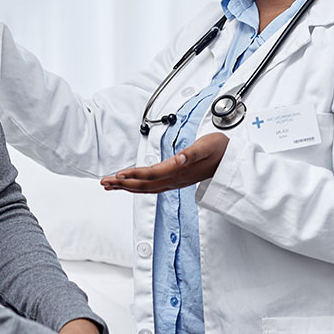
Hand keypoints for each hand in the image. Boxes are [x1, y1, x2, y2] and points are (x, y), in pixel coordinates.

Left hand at [100, 133, 229, 193]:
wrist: (230, 160)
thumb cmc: (219, 149)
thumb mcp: (207, 146)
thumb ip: (193, 153)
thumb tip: (181, 158)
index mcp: (180, 170)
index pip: (152, 174)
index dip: (135, 175)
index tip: (119, 174)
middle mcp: (175, 179)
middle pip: (144, 185)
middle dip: (123, 184)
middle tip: (104, 182)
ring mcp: (174, 182)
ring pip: (146, 188)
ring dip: (126, 187)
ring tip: (110, 185)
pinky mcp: (175, 181)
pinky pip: (152, 187)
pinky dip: (137, 186)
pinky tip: (129, 185)